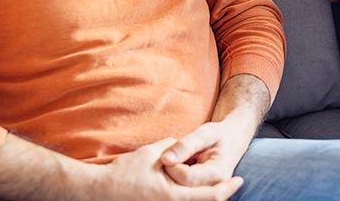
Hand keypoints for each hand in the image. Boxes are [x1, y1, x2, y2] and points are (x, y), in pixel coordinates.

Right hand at [83, 137, 242, 200]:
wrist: (100, 191)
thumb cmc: (126, 172)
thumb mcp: (152, 153)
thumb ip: (174, 147)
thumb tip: (184, 145)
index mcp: (174, 196)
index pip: (211, 196)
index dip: (228, 188)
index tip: (239, 179)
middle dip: (221, 194)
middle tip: (233, 184)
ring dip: (206, 196)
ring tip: (217, 186)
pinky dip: (192, 197)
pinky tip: (195, 189)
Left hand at [159, 117, 254, 187]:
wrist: (233, 141)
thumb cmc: (218, 135)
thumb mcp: (205, 133)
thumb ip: (186, 145)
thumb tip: (165, 159)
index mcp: (218, 173)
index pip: (185, 177)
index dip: (172, 165)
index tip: (170, 153)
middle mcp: (215, 188)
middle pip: (181, 188)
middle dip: (170, 173)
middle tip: (171, 159)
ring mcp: (210, 194)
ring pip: (180, 192)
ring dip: (173, 178)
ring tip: (178, 163)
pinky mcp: (204, 195)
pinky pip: (183, 193)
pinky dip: (176, 182)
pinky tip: (179, 170)